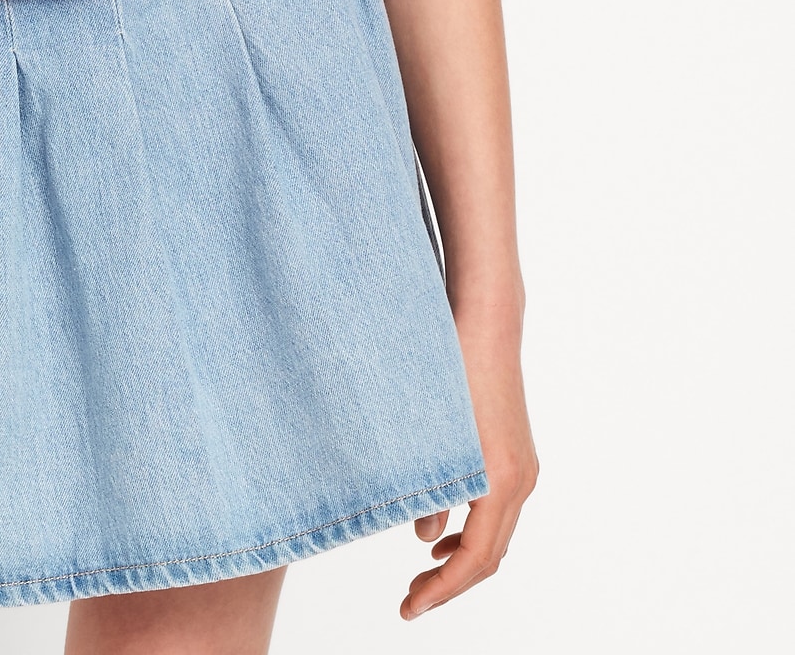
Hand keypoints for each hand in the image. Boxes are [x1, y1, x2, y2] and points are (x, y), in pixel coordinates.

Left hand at [401, 309, 538, 619]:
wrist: (484, 321)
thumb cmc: (453, 368)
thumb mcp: (430, 434)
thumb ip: (428, 491)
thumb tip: (424, 537)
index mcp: (500, 480)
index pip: (475, 560)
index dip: (442, 591)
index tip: (409, 608)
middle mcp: (520, 480)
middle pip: (489, 555)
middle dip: (450, 583)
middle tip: (410, 600)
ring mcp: (522, 466)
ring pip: (496, 535)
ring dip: (461, 559)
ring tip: (423, 574)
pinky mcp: (514, 452)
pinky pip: (497, 510)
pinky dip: (472, 532)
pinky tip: (442, 534)